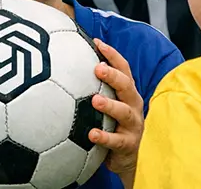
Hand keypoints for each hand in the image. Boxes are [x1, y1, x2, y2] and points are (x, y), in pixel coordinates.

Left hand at [89, 39, 144, 182]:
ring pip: (123, 112)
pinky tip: (91, 134)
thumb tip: (68, 67)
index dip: (112, 55)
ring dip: (110, 105)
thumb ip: (95, 88)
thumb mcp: (108, 105)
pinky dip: (104, 137)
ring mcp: (132, 125)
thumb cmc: (114, 126)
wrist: (128, 159)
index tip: (97, 43)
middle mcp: (133, 105)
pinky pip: (116, 140)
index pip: (123, 69)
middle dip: (113, 75)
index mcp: (127, 93)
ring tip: (95, 100)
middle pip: (126, 86)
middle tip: (98, 68)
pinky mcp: (128, 144)